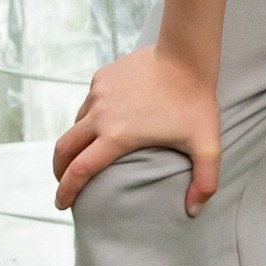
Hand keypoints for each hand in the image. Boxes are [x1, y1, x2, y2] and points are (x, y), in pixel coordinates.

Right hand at [53, 43, 220, 213]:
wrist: (186, 54)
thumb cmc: (195, 100)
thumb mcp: (206, 144)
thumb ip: (205, 181)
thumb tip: (193, 212)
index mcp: (117, 136)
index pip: (79, 171)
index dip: (66, 191)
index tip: (62, 204)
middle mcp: (100, 115)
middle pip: (64, 149)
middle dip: (59, 170)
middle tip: (64, 182)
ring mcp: (98, 93)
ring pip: (75, 124)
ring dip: (75, 142)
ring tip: (85, 153)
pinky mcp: (102, 77)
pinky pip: (88, 102)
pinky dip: (88, 117)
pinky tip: (102, 122)